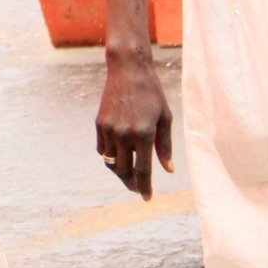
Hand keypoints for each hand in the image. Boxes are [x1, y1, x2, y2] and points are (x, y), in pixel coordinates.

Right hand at [95, 47, 172, 199]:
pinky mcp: (99, 124)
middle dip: (132, 184)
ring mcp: (109, 129)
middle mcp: (124, 134)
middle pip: (124, 171)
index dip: (145, 187)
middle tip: (139, 188)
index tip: (147, 198)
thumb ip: (165, 146)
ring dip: (120, 171)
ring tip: (130, 173)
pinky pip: (102, 149)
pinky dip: (110, 157)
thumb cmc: (152, 93)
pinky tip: (119, 156)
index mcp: (144, 134)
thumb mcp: (165, 118)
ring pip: (111, 163)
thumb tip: (168, 169)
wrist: (128, 70)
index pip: (143, 171)